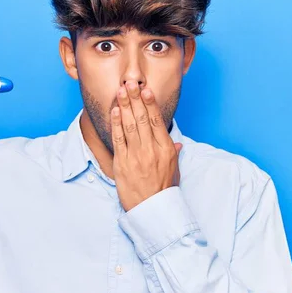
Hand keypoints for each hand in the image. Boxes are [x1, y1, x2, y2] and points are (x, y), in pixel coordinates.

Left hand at [111, 80, 182, 211]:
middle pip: (142, 118)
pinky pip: (118, 139)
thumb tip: (175, 142)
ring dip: (125, 105)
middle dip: (135, 98)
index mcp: (166, 149)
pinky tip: (115, 110)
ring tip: (121, 91)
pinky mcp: (122, 163)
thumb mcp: (174, 170)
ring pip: (130, 125)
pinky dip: (116, 123)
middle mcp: (151, 149)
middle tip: (130, 82)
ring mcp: (136, 156)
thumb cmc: (164, 190)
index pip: (156, 121)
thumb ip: (173, 152)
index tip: (145, 89)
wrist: (153, 210)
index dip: (150, 103)